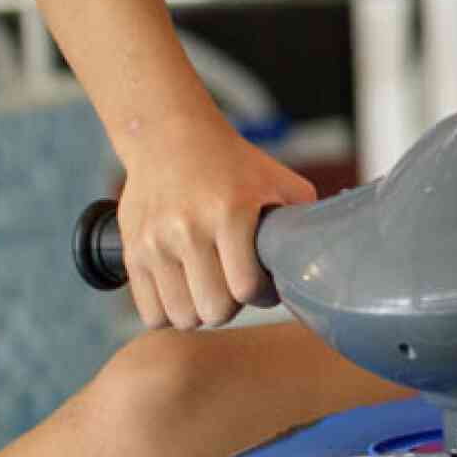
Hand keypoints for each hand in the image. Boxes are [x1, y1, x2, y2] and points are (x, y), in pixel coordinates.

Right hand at [115, 122, 315, 331]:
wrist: (169, 139)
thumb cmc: (232, 163)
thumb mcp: (279, 180)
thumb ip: (303, 218)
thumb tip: (325, 254)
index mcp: (231, 212)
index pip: (247, 288)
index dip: (264, 296)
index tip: (267, 287)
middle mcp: (188, 230)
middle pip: (214, 310)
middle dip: (232, 308)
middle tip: (236, 290)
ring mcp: (156, 244)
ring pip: (181, 317)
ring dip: (201, 313)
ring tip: (210, 292)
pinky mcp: (132, 253)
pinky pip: (150, 313)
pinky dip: (169, 314)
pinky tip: (184, 294)